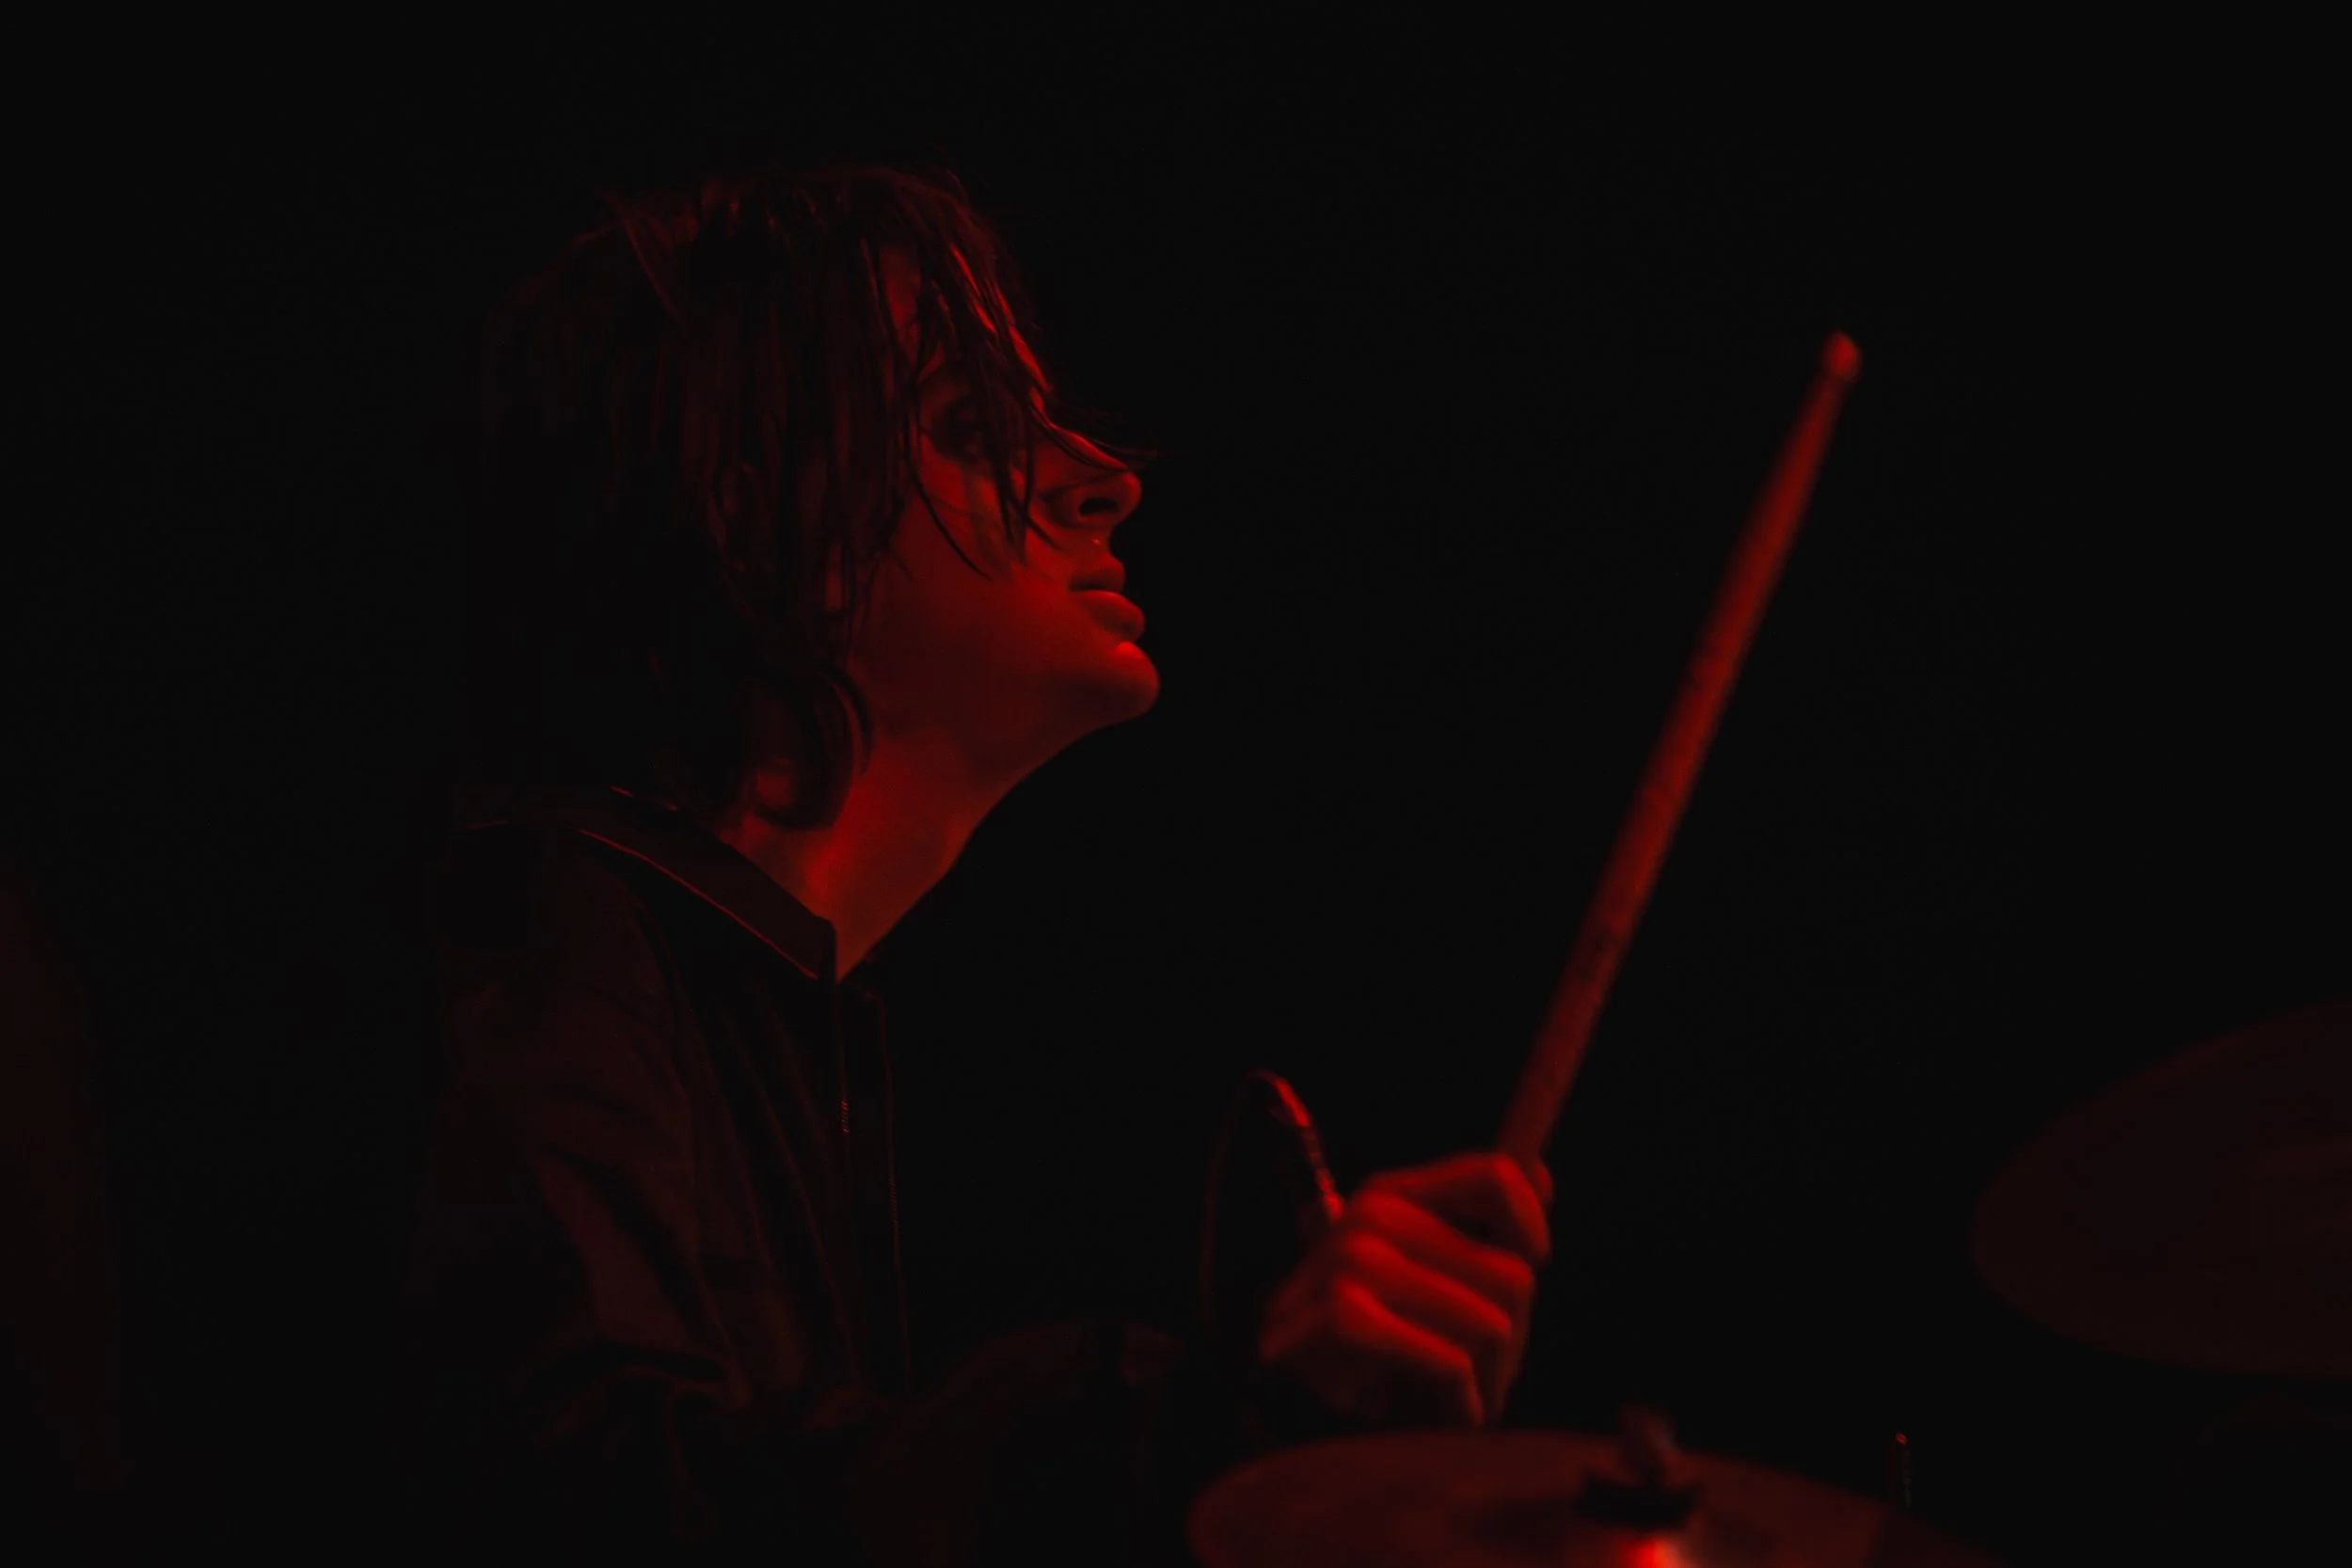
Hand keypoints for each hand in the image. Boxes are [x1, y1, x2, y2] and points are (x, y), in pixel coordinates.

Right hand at [1254, 1152, 1553, 1427]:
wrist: (1293, 1397)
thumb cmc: (1384, 1338)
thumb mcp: (1435, 1273)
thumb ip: (1485, 1227)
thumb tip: (1542, 1175)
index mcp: (1396, 1193)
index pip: (1493, 1177)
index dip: (1530, 1224)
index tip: (1531, 1262)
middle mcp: (1374, 1214)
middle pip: (1511, 1275)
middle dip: (1508, 1336)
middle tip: (1467, 1363)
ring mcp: (1354, 1260)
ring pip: (1492, 1326)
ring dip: (1486, 1379)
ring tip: (1447, 1390)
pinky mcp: (1344, 1314)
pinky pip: (1455, 1364)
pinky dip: (1459, 1403)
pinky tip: (1436, 1409)